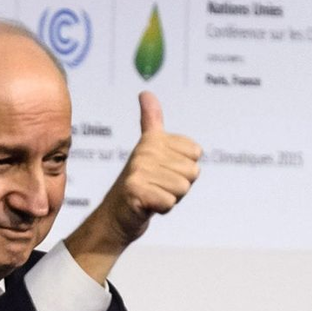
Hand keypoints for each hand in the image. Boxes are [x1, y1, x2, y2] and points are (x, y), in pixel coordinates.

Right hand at [66, 92, 201, 282]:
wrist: (115, 217)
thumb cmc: (139, 184)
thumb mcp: (148, 149)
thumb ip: (151, 121)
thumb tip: (145, 93)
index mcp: (153, 139)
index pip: (196, 154)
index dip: (184, 169)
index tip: (163, 172)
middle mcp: (145, 151)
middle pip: (192, 172)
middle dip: (178, 187)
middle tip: (157, 188)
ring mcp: (139, 171)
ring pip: (182, 188)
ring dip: (170, 199)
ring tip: (152, 196)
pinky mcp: (136, 191)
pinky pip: (170, 203)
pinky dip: (162, 210)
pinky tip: (147, 207)